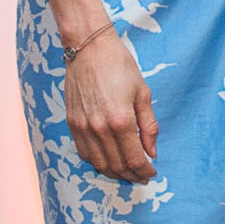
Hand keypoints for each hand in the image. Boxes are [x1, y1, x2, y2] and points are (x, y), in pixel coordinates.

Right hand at [61, 26, 158, 181]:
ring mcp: (83, 127)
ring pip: (99, 164)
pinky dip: (97, 161)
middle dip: (132, 175)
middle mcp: (99, 128)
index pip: (134, 159)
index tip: (152, 173)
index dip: (145, 171)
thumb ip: (149, 126)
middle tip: (142, 176)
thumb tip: (152, 152)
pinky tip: (108, 159)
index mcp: (121, 121)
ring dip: (114, 172)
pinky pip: (83, 153)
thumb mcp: (143, 94)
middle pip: (117, 166)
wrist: (89, 48)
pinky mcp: (72, 123)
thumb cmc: (119, 66)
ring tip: (127, 171)